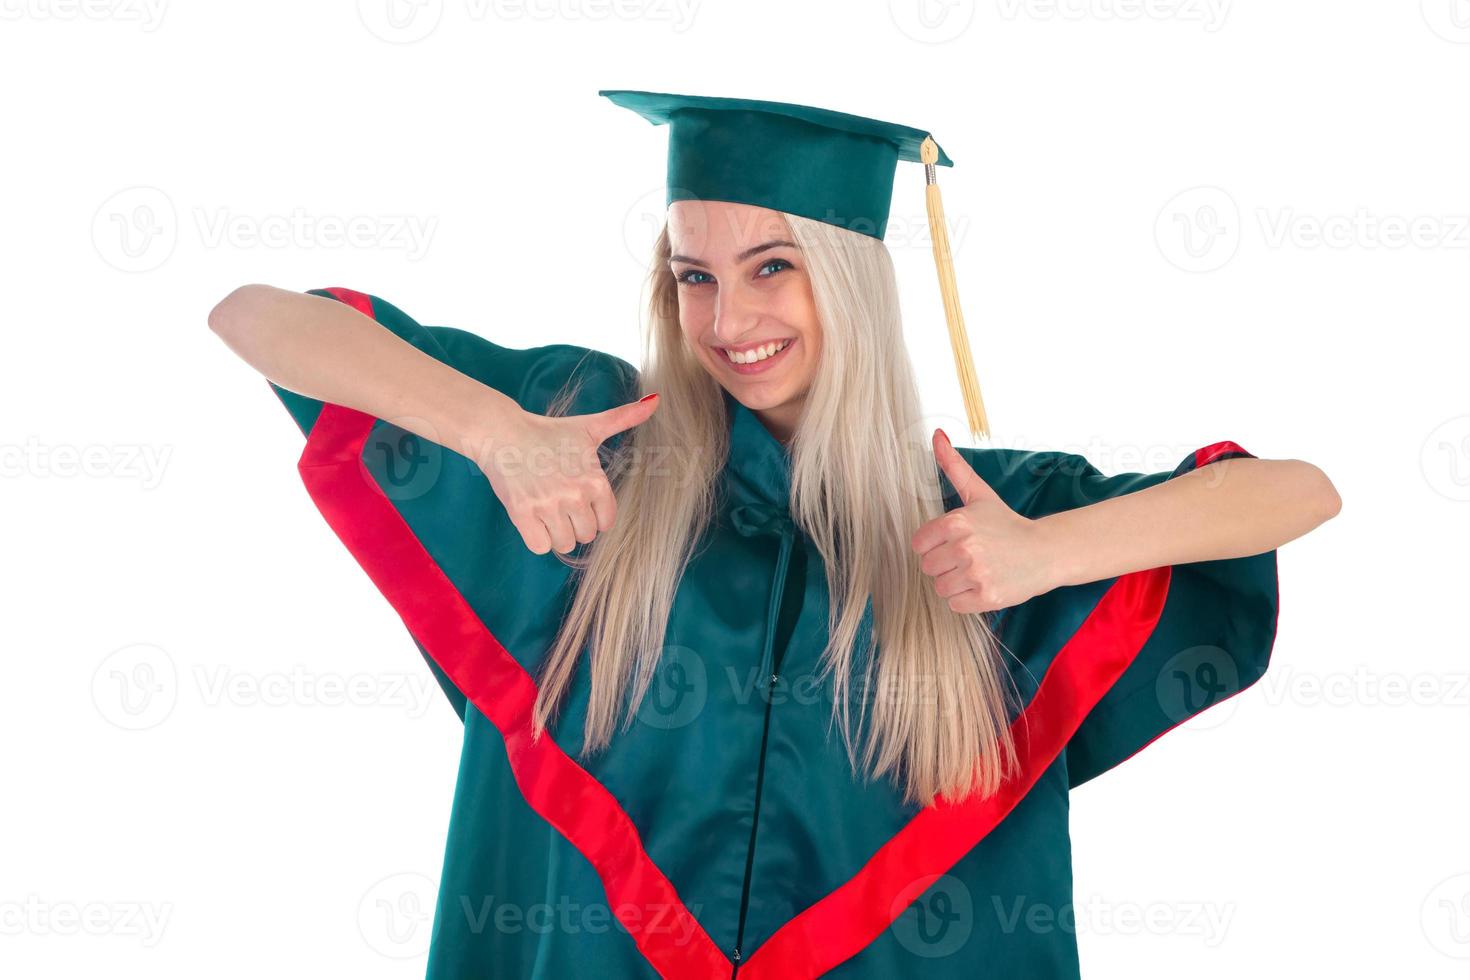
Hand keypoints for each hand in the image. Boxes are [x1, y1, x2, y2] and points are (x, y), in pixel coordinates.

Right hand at [469, 393, 659, 554]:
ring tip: (546, 511)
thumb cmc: (548, 432)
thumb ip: (624, 418)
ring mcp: (548, 506)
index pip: (606, 522)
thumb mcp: (589, 426)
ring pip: (565, 544)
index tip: (579, 500)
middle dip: (574, 525)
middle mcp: (575, 495)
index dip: (593, 515)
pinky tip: (533, 519)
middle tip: (559, 503)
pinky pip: (540, 547)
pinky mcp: (523, 514)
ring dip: (556, 534)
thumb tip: (656, 399)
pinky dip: (537, 539)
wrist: (503, 433)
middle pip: (586, 536)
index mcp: (595, 480)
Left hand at [910, 429, 1059, 613]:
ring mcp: (976, 574)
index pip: (919, 544)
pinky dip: (967, 599)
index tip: (955, 542)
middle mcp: (965, 547)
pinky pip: (955, 605)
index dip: (934, 545)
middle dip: (944, 565)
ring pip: (940, 588)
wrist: (1045, 551)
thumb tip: (936, 435)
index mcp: (957, 522)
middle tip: (970, 557)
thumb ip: (953, 467)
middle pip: (927, 567)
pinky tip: (984, 584)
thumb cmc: (1007, 524)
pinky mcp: (986, 597)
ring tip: (977, 570)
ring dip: (955, 583)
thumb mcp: (979, 494)